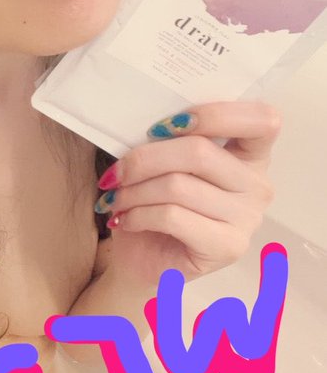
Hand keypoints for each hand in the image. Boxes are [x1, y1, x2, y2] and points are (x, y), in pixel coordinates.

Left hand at [96, 101, 281, 286]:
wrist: (143, 258)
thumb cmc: (155, 202)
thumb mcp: (165, 162)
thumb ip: (173, 138)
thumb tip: (152, 124)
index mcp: (251, 154)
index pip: (259, 119)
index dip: (213, 114)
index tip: (162, 126)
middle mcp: (257, 184)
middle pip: (199, 152)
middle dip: (144, 159)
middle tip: (116, 173)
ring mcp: (248, 218)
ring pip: (179, 186)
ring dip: (133, 191)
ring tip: (114, 199)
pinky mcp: (227, 246)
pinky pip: (173, 216)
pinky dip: (138, 214)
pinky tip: (123, 219)